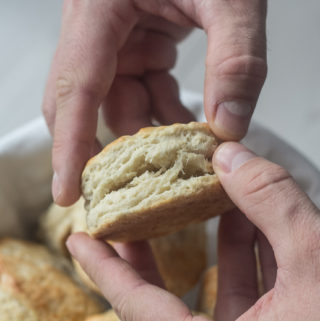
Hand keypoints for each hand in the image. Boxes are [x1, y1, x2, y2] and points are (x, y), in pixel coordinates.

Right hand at [42, 0, 266, 205]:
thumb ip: (236, 60)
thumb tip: (228, 126)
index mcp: (98, 10)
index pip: (75, 89)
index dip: (68, 146)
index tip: (66, 192)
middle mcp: (97, 30)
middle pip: (89, 104)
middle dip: (115, 141)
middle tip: (139, 178)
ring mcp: (117, 41)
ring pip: (120, 103)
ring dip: (151, 130)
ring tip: (185, 146)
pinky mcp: (138, 47)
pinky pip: (141, 91)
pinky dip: (163, 112)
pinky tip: (188, 122)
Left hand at [67, 142, 319, 320]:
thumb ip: (275, 204)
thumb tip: (233, 156)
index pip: (136, 304)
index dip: (103, 267)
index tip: (77, 238)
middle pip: (166, 294)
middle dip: (152, 244)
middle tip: (133, 208)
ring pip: (216, 285)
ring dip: (209, 238)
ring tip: (197, 198)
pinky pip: (251, 288)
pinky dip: (248, 251)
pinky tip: (249, 217)